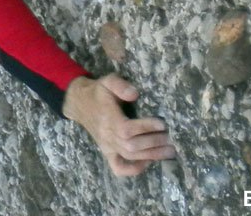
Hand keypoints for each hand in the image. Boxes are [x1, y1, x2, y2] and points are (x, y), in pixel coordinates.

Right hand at [62, 75, 176, 176]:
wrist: (79, 102)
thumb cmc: (98, 92)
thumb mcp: (107, 81)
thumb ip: (120, 85)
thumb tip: (135, 94)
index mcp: (107, 118)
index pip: (127, 129)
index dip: (145, 128)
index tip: (162, 124)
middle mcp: (107, 135)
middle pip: (131, 146)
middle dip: (154, 143)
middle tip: (171, 138)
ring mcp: (107, 146)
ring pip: (130, 156)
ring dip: (151, 155)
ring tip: (169, 151)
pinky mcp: (107, 152)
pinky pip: (118, 167)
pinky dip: (134, 169)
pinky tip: (148, 162)